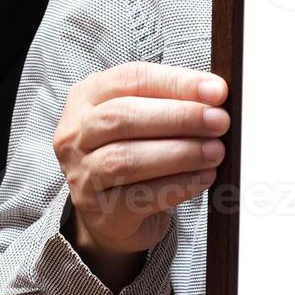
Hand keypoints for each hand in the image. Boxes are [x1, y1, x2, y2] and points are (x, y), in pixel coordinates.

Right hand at [52, 62, 228, 288]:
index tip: (217, 91)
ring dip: (179, 153)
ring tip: (215, 151)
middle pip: (122, 117)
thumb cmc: (135, 154)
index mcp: (86, 98)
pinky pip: (141, 196)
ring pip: (127, 159)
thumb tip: (216, 97)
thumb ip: (171, 104)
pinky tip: (205, 177)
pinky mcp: (101, 211)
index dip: (175, 82)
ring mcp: (82, 175)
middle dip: (178, 117)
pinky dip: (179, 185)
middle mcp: (76, 135)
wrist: (112, 215)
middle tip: (219, 121)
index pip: (130, 79)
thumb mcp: (144, 120)